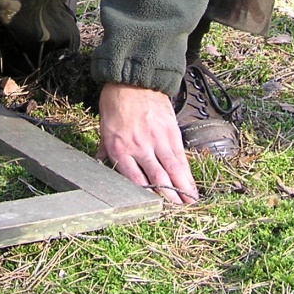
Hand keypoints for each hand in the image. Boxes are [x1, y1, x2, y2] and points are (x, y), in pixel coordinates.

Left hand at [96, 82, 198, 204]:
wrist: (132, 80)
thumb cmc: (115, 102)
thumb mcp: (103, 127)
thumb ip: (105, 148)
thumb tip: (101, 163)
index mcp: (119, 148)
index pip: (133, 180)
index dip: (144, 197)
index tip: (152, 208)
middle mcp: (139, 148)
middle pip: (156, 179)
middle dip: (167, 198)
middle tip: (176, 213)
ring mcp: (157, 141)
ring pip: (171, 171)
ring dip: (181, 190)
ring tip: (188, 205)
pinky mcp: (171, 133)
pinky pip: (180, 158)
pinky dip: (187, 174)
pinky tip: (191, 187)